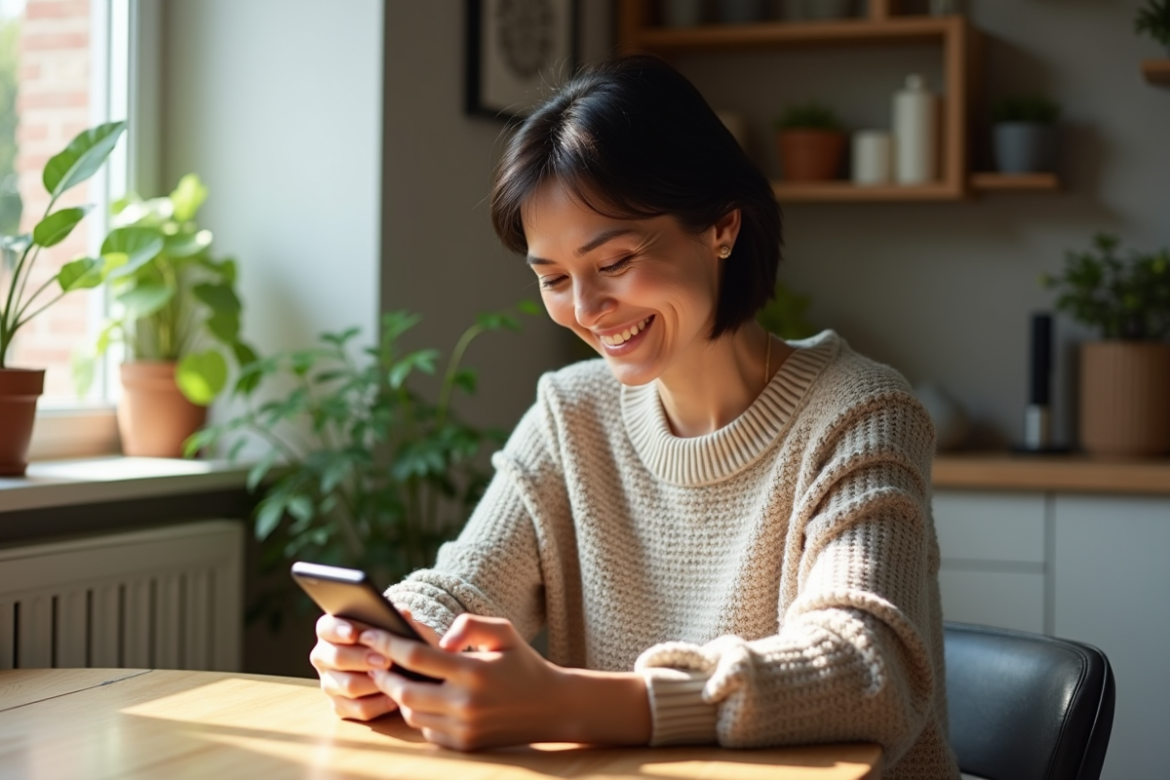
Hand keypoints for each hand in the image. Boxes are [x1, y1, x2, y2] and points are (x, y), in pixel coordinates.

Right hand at [310, 607, 437, 721]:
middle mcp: (323, 656)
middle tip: (385, 659)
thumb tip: (402, 613)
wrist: (392, 662)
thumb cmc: (387, 636)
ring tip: (393, 678)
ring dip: (373, 683)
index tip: (354, 634)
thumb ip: (394, 616)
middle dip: (362, 658)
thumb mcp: (391, 622)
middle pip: (336, 658)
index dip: (339, 630)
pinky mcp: (340, 706)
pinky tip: (394, 698)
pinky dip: (378, 704)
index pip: (327, 628)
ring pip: (348, 686)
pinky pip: (358, 709)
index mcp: (329, 630)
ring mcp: (329, 682)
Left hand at [359, 613, 568, 749]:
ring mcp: (464, 729)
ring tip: (393, 677)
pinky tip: (419, 698)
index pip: (416, 657)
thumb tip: (441, 640)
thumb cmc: (522, 663)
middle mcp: (466, 704)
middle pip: (404, 691)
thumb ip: (469, 625)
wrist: (551, 706)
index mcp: (474, 672)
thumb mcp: (503, 631)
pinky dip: (418, 713)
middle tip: (372, 660)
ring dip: (398, 695)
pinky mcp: (463, 745)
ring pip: (411, 713)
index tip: (370, 632)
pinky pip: (426, 730)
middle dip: (383, 674)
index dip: (387, 644)